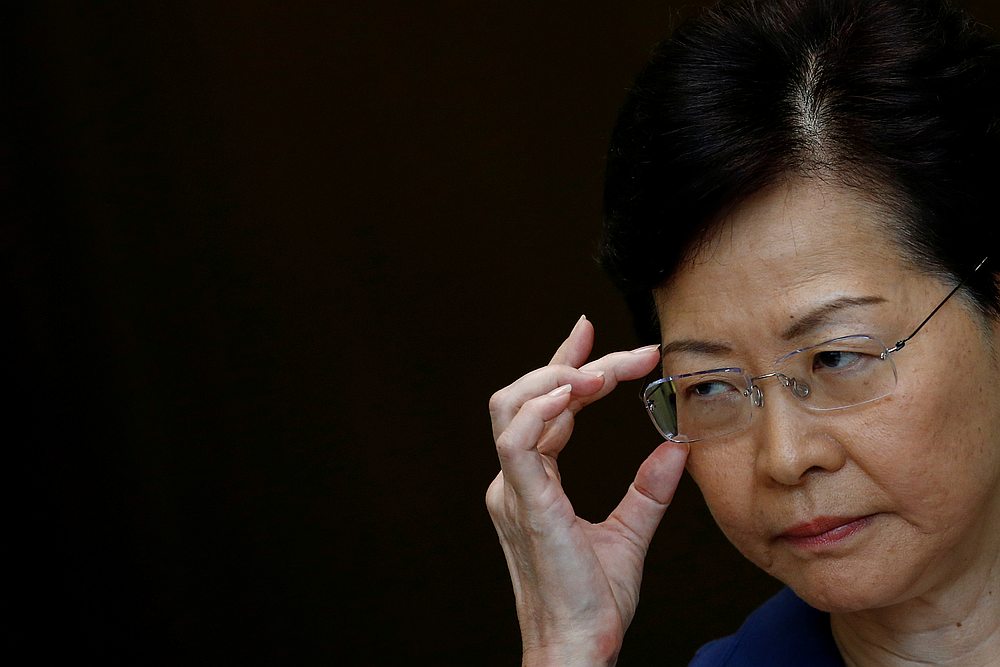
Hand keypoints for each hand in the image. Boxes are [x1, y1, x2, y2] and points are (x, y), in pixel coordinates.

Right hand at [486, 316, 688, 666]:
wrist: (579, 648)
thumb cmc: (593, 604)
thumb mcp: (629, 534)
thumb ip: (648, 491)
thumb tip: (676, 448)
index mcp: (533, 485)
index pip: (544, 409)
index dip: (563, 366)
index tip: (589, 332)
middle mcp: (515, 481)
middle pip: (526, 397)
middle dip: (568, 364)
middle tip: (621, 353)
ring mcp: (514, 491)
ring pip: (512, 408)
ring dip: (555, 379)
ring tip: (601, 372)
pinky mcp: (525, 505)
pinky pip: (517, 442)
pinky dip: (542, 411)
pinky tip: (575, 396)